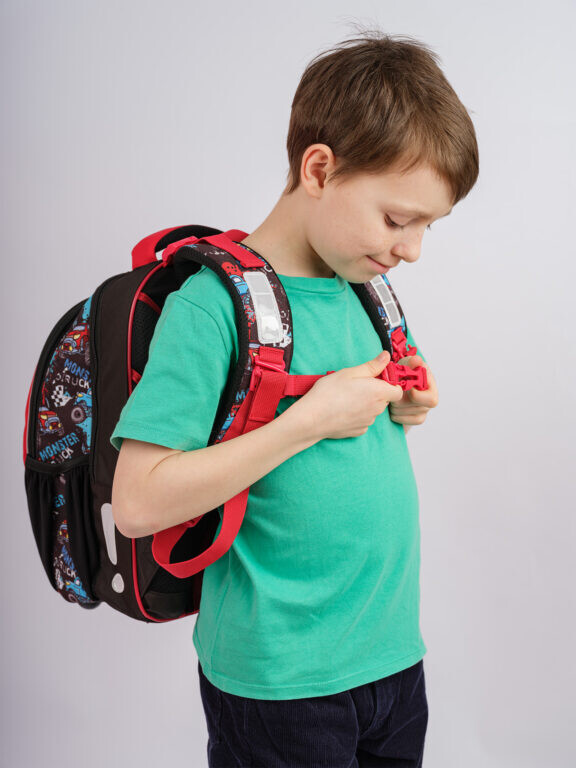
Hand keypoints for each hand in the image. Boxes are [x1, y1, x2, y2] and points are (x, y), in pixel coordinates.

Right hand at [288, 350, 403, 440]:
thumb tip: (386, 357)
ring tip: (347, 398)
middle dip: (376, 393)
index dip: (390, 384)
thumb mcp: (350, 372)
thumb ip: (372, 365)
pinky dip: (357, 415)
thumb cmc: (329, 393)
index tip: (376, 379)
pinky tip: (343, 410)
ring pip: (373, 410)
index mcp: (378, 392)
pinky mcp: (359, 431)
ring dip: (366, 404)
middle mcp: (377, 409)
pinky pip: (364, 421)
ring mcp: (368, 422)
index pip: (398, 391)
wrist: (313, 418)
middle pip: (385, 400)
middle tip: (356, 386)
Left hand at [388, 355, 438, 426]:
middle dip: (400, 400)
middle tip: (392, 391)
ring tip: (391, 396)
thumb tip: (417, 360)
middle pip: (416, 408)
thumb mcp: (405, 364)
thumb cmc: (403, 372)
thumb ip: (410, 362)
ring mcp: (423, 410)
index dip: (414, 395)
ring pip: (407, 414)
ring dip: (394, 405)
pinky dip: (394, 413)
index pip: (430, 399)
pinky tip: (392, 406)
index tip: (403, 387)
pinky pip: (402, 420)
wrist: (396, 382)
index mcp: (431, 385)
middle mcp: (430, 399)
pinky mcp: (415, 418)